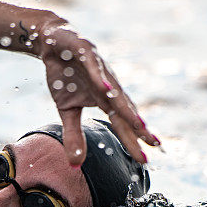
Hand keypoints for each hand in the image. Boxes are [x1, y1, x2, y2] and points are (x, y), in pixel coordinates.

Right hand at [39, 24, 158, 165]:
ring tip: (139, 123)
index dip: (134, 140)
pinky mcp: (85, 51)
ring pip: (114, 89)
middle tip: (154, 144)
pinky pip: (94, 66)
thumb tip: (75, 164)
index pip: (122, 124)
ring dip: (126, 106)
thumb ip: (73, 135)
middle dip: (139, 127)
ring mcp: (99, 68)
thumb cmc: (66, 76)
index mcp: (105, 100)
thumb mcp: (67, 110)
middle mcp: (107, 86)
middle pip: (125, 109)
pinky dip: (99, 77)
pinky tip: (105, 88)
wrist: (53, 41)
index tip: (145, 159)